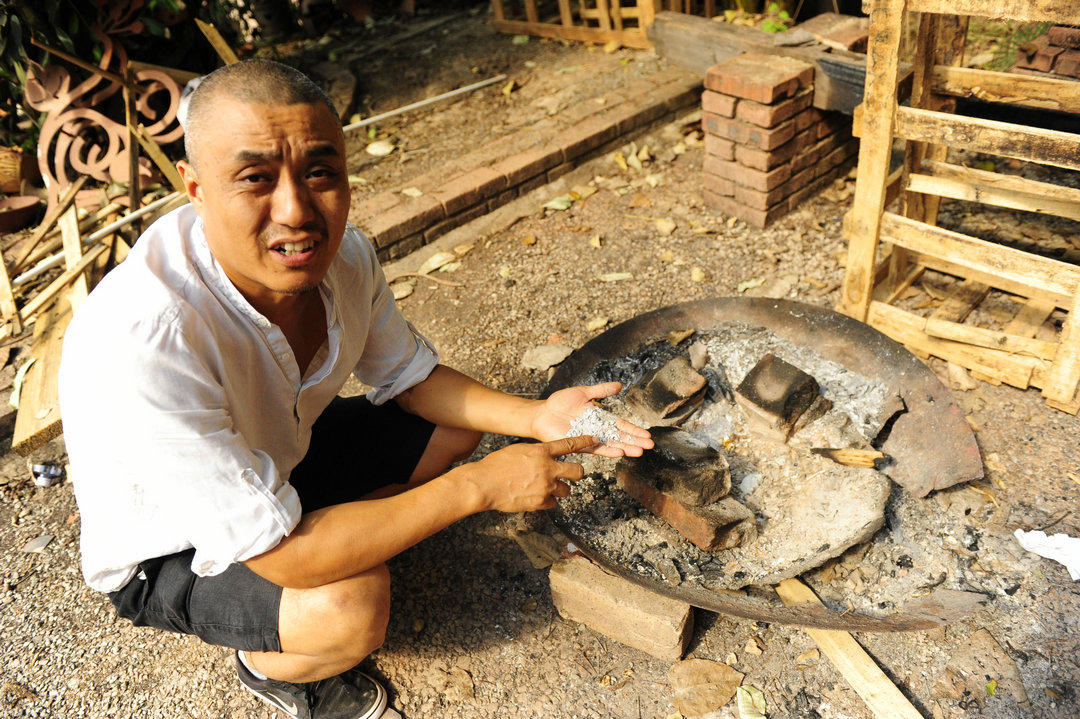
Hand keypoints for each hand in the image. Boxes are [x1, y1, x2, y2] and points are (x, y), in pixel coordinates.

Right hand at [462, 435, 597, 512]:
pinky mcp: (541, 502)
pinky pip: (553, 502)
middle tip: (573, 474)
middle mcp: (547, 467)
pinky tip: (534, 496)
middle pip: (578, 471)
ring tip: (544, 487)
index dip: (584, 441)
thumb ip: (536, 453)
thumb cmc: (496, 466)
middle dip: (577, 473)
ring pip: (567, 490)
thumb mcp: (518, 450)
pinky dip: (547, 500)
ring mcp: (545, 486)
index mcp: (541, 451)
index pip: (569, 444)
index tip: (594, 440)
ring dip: (559, 489)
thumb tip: (547, 456)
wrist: (483, 484)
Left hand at [530, 382, 652, 458]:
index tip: (647, 435)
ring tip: (639, 452)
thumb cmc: (560, 402)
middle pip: (620, 437)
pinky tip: (619, 453)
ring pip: (611, 444)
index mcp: (600, 418)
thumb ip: (601, 390)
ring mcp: (589, 438)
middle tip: (650, 446)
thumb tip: (620, 385)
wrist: (542, 412)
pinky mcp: (579, 444)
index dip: (634, 430)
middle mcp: (597, 430)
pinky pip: (595, 449)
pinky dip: (607, 451)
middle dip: (635, 441)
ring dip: (625, 448)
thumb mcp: (583, 392)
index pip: (621, 425)